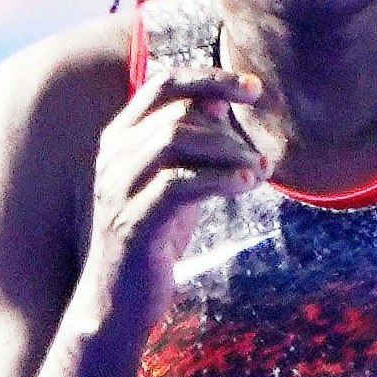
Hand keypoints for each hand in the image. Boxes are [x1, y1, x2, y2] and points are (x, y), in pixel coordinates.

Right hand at [86, 67, 266, 311]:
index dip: (210, 78)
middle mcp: (114, 156)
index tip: (255, 89)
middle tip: (262, 159)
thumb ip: (194, 142)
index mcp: (121, 138)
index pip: (163, 86)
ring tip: (259, 172)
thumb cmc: (153, 234)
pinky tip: (245, 185)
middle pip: (177, 114)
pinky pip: (177, 184)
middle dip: (229, 132)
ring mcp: (118, 188)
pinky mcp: (132, 222)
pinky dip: (217, 179)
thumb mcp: (177, 179)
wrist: (119, 298)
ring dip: (229, 152)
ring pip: (175, 140)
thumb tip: (220, 99)